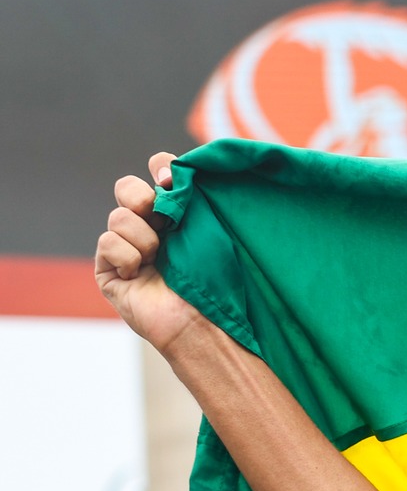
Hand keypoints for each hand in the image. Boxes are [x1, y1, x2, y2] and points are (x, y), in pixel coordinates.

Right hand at [94, 151, 206, 353]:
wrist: (202, 322)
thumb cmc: (215, 281)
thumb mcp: (210, 231)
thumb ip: (192, 198)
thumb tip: (170, 171)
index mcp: (177, 215)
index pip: (159, 172)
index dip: (161, 168)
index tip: (171, 180)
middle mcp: (150, 228)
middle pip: (127, 187)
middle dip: (140, 196)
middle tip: (159, 217)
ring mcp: (127, 248)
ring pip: (118, 216)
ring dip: (143, 237)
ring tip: (159, 259)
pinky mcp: (109, 268)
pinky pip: (107, 242)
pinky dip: (127, 256)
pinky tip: (139, 274)